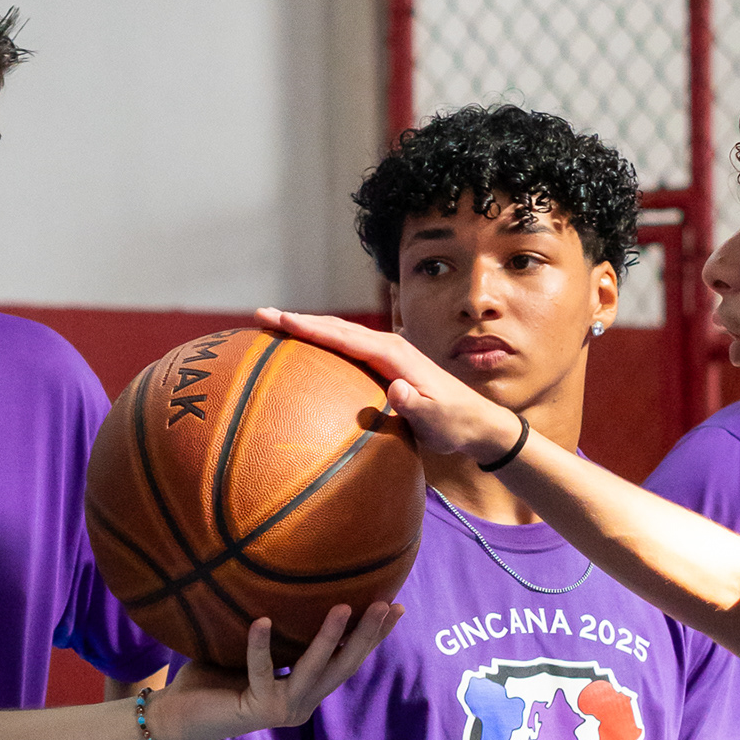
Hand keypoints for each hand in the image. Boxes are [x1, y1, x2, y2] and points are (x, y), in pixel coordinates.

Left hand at [155, 598, 400, 739]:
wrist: (176, 717)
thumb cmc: (211, 679)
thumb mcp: (250, 650)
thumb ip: (276, 630)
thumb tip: (286, 582)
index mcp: (305, 692)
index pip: (346, 661)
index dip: (373, 637)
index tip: (396, 607)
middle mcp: (302, 704)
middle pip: (343, 667)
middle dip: (368, 635)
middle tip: (387, 605)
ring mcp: (283, 710)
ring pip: (314, 670)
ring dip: (330, 638)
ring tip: (345, 607)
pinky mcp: (257, 710)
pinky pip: (262, 672)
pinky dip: (260, 647)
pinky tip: (261, 621)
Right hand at [254, 306, 520, 467]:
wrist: (478, 422)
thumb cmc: (456, 425)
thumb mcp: (438, 420)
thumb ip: (416, 406)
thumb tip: (395, 389)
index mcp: (395, 355)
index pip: (345, 337)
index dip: (311, 328)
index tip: (280, 319)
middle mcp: (390, 346)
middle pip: (336, 327)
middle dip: (298, 320)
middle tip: (261, 314)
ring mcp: (387, 353)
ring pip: (340, 334)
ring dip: (307, 328)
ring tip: (274, 325)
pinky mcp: (385, 365)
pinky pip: (347, 348)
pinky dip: (323, 342)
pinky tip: (306, 348)